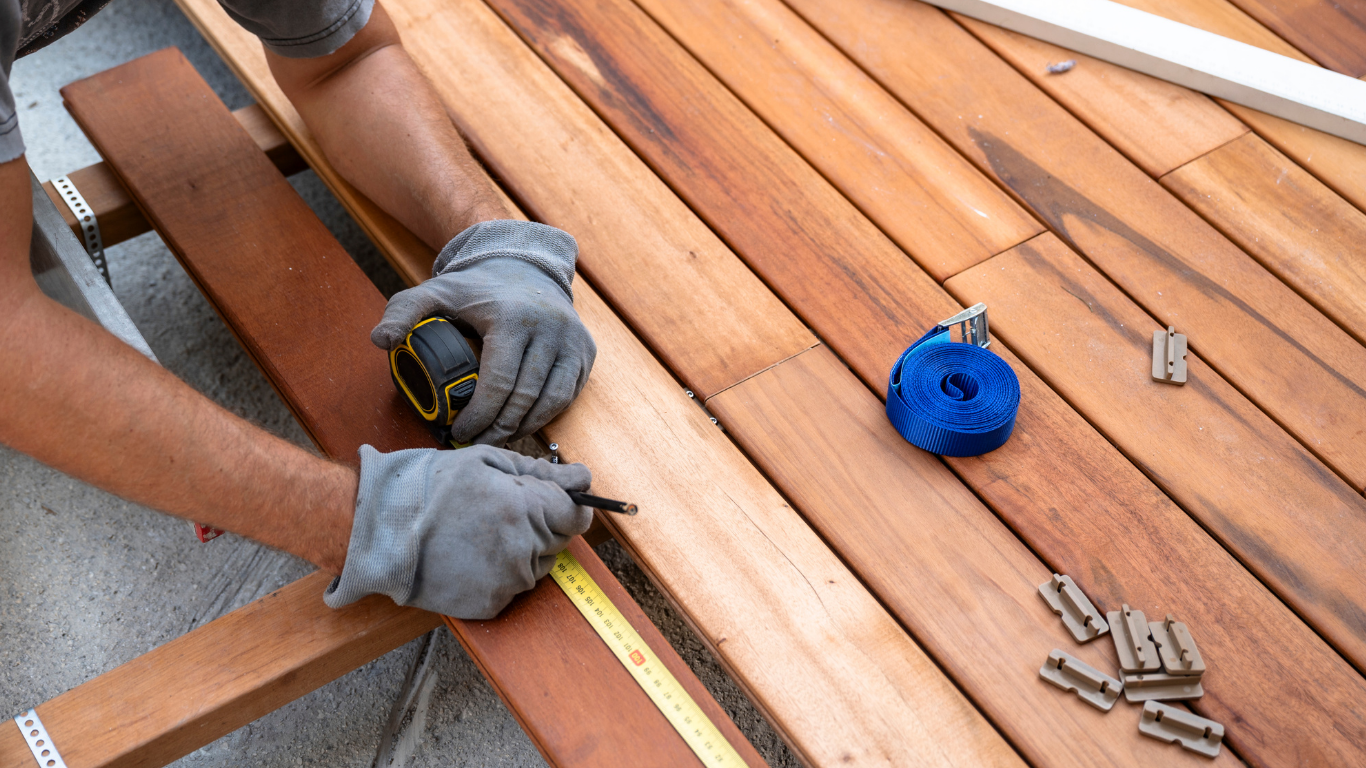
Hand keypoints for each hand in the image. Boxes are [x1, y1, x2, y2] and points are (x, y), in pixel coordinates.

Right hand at [325, 444, 593, 618]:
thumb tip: (583, 478)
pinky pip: (514, 586)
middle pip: (560, 539)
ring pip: (539, 564)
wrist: (375, 532)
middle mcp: (521, 550)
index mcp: (524, 509)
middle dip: (542, 522)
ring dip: (524, 548)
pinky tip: (472, 554)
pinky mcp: (490, 605)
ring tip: (481, 531)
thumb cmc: (426, 488)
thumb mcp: (483, 461)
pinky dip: (503, 572)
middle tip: (501, 509)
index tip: (553, 497)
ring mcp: (506, 582)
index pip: (577, 514)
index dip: (569, 503)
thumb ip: (539, 471)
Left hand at [371, 220, 595, 445]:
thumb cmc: (478, 288)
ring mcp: (572, 341)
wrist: (525, 267)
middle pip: (525, 397)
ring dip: (524, 428)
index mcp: (512, 318)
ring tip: (498, 438)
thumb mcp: (436, 292)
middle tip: (478, 443)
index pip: (499, 382)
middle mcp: (549, 328)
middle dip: (499, 428)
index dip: (480, 415)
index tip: (461, 432)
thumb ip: (404, 311)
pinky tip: (523, 424)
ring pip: (551, 401)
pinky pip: (568, 395)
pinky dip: (546, 416)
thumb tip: (381, 340)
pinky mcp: (585, 351)